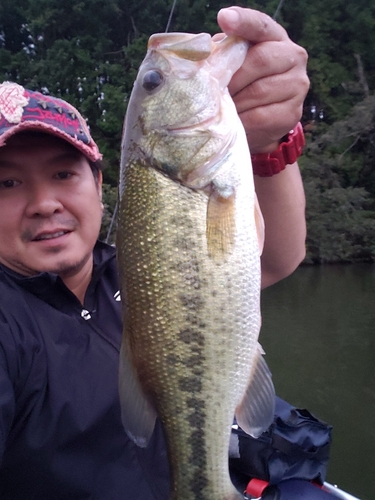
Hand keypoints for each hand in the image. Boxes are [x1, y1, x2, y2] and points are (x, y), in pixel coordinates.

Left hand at [217, 7, 308, 153]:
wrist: (259, 118)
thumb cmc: (242, 83)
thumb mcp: (233, 63)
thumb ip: (223, 53)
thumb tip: (205, 56)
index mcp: (276, 37)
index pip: (260, 25)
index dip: (243, 21)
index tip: (224, 18)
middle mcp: (294, 56)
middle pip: (259, 61)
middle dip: (232, 78)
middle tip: (212, 91)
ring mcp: (297, 85)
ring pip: (259, 92)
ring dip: (234, 102)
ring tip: (220, 108)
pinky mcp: (292, 113)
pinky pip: (261, 117)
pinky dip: (241, 121)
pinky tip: (232, 121)